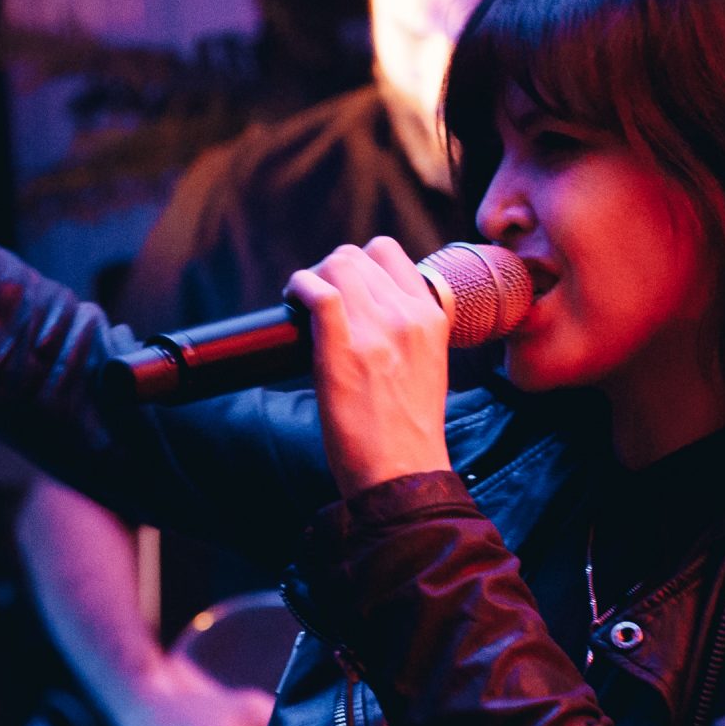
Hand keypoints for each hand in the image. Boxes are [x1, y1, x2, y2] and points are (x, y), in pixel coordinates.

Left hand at [286, 238, 452, 498]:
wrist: (403, 473)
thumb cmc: (408, 430)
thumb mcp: (427, 364)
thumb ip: (408, 330)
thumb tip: (365, 310)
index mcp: (431, 316)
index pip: (388, 253)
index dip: (357, 264)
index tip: (344, 289)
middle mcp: (408, 315)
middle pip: (356, 256)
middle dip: (329, 272)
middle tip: (316, 302)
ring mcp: (377, 330)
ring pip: (336, 266)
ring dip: (312, 279)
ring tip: (301, 304)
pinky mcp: (344, 349)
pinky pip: (319, 292)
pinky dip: (299, 288)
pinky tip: (292, 303)